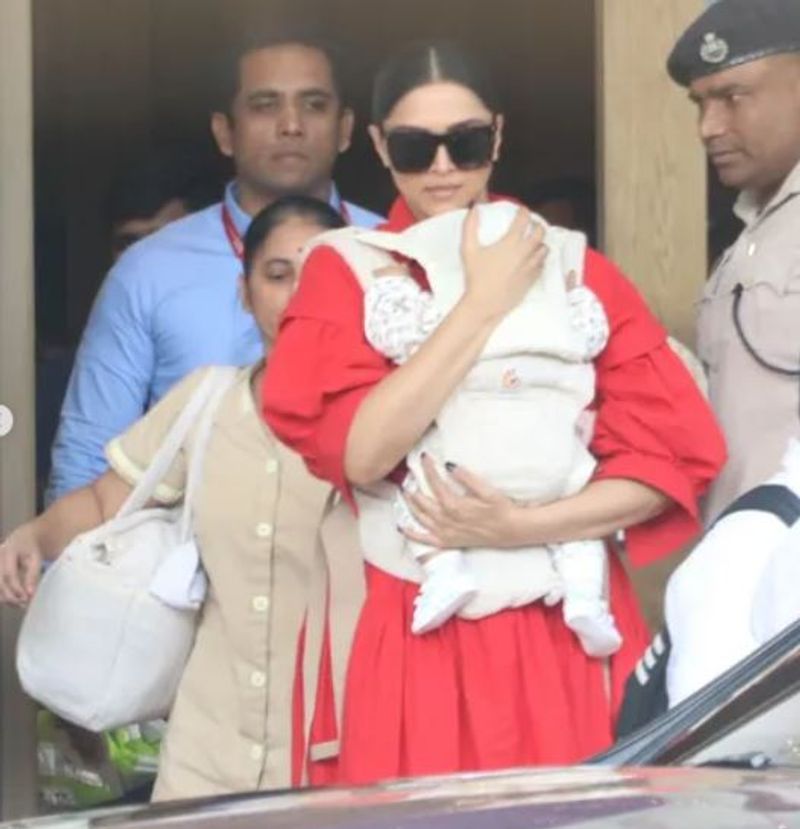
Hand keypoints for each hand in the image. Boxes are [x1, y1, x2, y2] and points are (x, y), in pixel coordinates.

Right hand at [0, 525, 42, 605]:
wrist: (21, 539)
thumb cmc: (29, 549)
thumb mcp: (35, 558)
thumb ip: (33, 574)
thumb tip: (30, 593)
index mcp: (8, 551)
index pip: (9, 574)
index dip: (17, 587)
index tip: (27, 597)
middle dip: (11, 595)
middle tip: (24, 603)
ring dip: (7, 598)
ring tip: (21, 604)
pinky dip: (4, 595)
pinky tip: (14, 600)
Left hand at [403, 454, 523, 548]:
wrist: (511, 530)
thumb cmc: (501, 508)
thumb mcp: (486, 490)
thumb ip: (466, 477)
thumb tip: (449, 465)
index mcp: (454, 505)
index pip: (434, 482)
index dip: (428, 468)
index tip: (423, 457)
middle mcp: (445, 520)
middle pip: (422, 499)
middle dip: (414, 485)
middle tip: (410, 474)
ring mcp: (444, 532)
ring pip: (419, 516)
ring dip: (410, 504)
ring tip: (405, 492)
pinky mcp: (446, 542)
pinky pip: (424, 539)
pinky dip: (410, 534)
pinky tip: (402, 527)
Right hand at [461, 206, 546, 322]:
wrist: (485, 304)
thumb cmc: (476, 277)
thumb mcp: (468, 250)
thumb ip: (470, 226)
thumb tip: (474, 209)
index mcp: (511, 243)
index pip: (524, 219)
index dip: (524, 211)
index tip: (521, 210)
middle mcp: (525, 253)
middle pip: (540, 232)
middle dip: (537, 225)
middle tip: (530, 225)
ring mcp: (530, 267)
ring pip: (544, 249)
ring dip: (540, 243)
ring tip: (533, 242)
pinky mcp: (532, 280)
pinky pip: (542, 265)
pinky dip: (539, 260)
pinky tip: (531, 260)